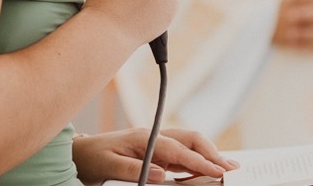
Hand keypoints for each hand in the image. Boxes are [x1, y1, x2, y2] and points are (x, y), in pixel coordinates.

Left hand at [73, 128, 238, 184]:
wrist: (82, 153)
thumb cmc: (94, 157)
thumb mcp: (108, 165)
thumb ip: (134, 169)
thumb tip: (161, 175)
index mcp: (143, 137)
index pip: (178, 149)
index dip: (199, 161)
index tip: (218, 170)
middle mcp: (153, 137)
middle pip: (190, 139)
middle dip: (211, 152)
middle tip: (230, 169)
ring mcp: (156, 144)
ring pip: (189, 146)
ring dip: (207, 156)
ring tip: (226, 169)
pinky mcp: (156, 153)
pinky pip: (182, 155)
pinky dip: (197, 162)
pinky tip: (206, 170)